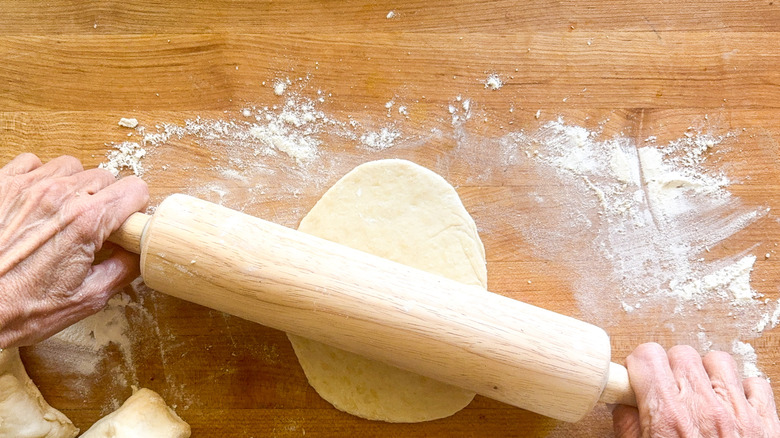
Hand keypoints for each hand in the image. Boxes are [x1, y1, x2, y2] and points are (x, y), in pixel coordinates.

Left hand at [0, 153, 147, 347]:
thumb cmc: (20, 308)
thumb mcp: (86, 299)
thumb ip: (122, 271)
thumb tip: (138, 254)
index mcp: (86, 222)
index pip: (134, 190)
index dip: (134, 208)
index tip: (125, 222)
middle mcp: (58, 196)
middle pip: (105, 177)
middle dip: (105, 200)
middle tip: (91, 227)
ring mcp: (27, 186)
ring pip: (71, 167)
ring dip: (73, 186)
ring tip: (62, 213)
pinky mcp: (2, 184)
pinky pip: (32, 163)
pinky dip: (40, 177)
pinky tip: (37, 202)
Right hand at [613, 343, 779, 436]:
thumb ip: (629, 429)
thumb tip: (624, 406)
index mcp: (668, 415)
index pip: (646, 356)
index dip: (639, 366)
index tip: (639, 379)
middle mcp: (704, 406)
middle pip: (680, 353)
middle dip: (670, 369)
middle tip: (666, 391)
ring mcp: (739, 411)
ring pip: (719, 360)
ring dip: (706, 374)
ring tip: (700, 395)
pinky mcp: (767, 422)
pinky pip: (755, 383)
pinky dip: (743, 391)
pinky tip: (730, 408)